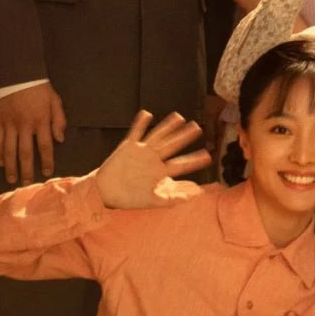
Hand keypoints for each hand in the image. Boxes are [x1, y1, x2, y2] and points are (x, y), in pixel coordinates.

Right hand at [0, 80, 65, 185]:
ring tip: (11, 179)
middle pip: (25, 152)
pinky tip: (1, 163)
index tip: (47, 172)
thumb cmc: (39, 89)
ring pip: (9, 150)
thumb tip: (60, 140)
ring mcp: (10, 124)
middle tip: (26, 183)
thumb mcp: (55, 101)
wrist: (16, 75)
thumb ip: (59, 120)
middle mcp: (24, 125)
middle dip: (26, 169)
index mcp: (41, 120)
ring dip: (10, 166)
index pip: (44, 145)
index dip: (46, 160)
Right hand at [95, 109, 211, 209]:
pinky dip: (140, 124)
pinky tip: (147, 114)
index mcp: (160, 172)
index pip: (180, 165)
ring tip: (179, 117)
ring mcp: (141, 152)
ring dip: (167, 127)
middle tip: (198, 128)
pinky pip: (135, 133)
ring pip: (157, 136)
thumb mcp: (151, 201)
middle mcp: (153, 160)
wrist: (106, 192)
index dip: (194, 161)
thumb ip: (170, 199)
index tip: (208, 156)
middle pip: (172, 146)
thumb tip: (191, 198)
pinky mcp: (128, 147)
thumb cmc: (129, 197)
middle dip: (184, 137)